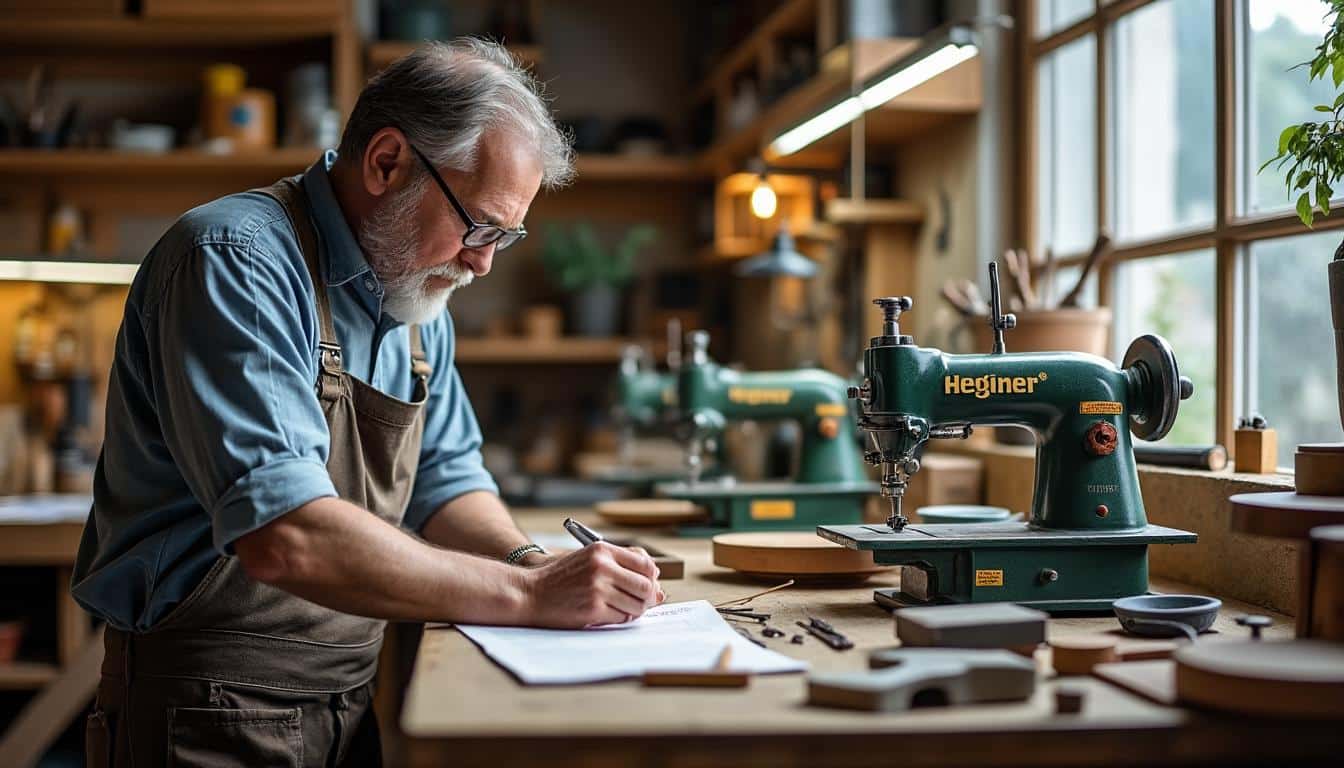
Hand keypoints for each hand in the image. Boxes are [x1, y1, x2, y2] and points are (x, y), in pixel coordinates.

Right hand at [521, 542, 663, 627]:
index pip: (645, 564)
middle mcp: (602, 567)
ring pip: (636, 604)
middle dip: (646, 598)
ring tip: (621, 609)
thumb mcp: (588, 559)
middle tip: (639, 603)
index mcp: (602, 550)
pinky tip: (609, 615)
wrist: (529, 592)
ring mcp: (598, 588)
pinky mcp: (593, 609)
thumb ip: (620, 566)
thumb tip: (657, 588)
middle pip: (645, 586)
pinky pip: (621, 618)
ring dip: (634, 611)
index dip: (651, 578)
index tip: (647, 585)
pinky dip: (620, 619)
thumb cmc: (559, 578)